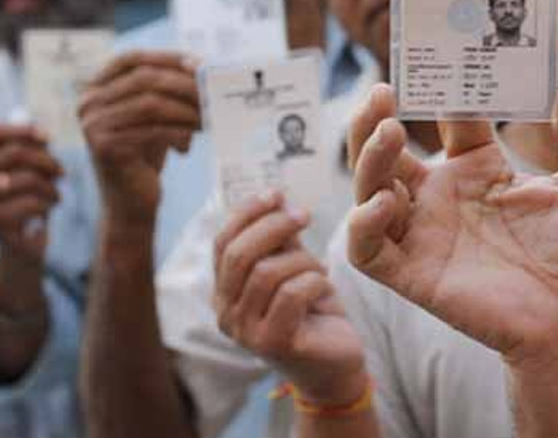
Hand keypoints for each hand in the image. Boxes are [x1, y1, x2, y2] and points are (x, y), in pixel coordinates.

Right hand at [0, 125, 62, 263]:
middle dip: (48, 161)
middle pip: (16, 152)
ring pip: (27, 178)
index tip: (49, 138)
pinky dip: (46, 205)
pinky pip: (28, 203)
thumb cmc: (29, 199)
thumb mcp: (33, 171)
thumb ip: (35, 151)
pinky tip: (47, 210)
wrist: (23, 241)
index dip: (24, 131)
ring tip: (56, 196)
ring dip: (50, 187)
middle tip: (62, 173)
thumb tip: (43, 137)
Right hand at [78, 51, 199, 227]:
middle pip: (145, 79)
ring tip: (210, 116)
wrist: (130, 203)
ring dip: (187, 109)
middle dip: (184, 84)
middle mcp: (88, 103)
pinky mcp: (105, 147)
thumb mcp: (152, 117)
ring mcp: (93, 125)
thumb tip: (202, 67)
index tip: (199, 63)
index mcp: (95, 89)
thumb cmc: (145, 156)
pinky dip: (180, 131)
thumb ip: (165, 90)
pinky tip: (195, 138)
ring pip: (152, 104)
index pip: (131, 59)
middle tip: (214, 92)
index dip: (166, 57)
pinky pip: (153, 130)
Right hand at [213, 192, 366, 405]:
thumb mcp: (293, 267)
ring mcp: (245, 332)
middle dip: (274, 226)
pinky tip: (324, 288)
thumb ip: (279, 240)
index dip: (247, 212)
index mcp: (224, 291)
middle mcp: (225, 313)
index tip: (276, 193)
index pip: (222, 242)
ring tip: (319, 269)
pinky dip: (314, 282)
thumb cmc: (313, 312)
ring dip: (302, 260)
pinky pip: (291, 294)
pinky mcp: (273, 344)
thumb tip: (275, 198)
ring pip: (266, 273)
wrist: (335, 363)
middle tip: (305, 215)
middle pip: (239, 254)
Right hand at [345, 84, 557, 365]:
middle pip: (387, 148)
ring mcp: (423, 233)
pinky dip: (363, 223)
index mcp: (479, 168)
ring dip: (367, 158)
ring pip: (369, 188)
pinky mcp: (413, 274)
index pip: (447, 118)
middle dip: (374, 117)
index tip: (449, 61)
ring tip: (388, 131)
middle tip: (383, 90)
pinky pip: (367, 250)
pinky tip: (387, 202)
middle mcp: (442, 196)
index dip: (445, 90)